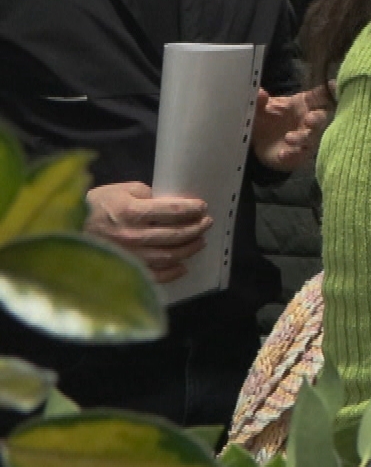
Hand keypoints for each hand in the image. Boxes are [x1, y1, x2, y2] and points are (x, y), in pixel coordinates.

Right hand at [83, 181, 210, 282]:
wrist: (67, 229)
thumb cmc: (95, 206)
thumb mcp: (120, 190)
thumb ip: (147, 195)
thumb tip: (170, 204)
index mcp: (131, 212)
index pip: (172, 211)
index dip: (192, 209)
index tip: (202, 207)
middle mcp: (133, 236)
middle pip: (176, 235)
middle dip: (196, 228)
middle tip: (206, 222)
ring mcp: (130, 255)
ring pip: (170, 256)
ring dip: (190, 248)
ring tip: (200, 240)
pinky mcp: (127, 269)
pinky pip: (156, 276)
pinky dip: (173, 272)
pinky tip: (183, 265)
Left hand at [253, 85, 333, 171]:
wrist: (259, 144)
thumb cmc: (267, 119)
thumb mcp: (259, 109)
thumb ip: (259, 101)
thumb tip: (260, 92)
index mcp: (305, 103)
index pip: (321, 95)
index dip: (329, 91)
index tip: (332, 86)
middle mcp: (310, 119)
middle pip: (322, 118)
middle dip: (318, 119)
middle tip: (310, 119)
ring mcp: (307, 137)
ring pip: (312, 138)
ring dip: (303, 138)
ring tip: (289, 138)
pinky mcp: (300, 154)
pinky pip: (301, 155)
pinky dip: (293, 155)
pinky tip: (282, 154)